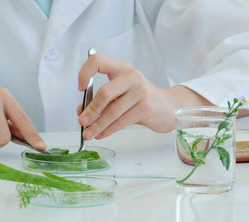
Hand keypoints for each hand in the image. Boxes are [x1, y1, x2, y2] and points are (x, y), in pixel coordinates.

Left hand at [77, 54, 211, 139]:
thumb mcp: (119, 95)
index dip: (85, 73)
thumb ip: (100, 101)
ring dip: (98, 125)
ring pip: (113, 111)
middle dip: (91, 110)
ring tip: (89, 133)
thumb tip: (81, 112)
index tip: (81, 88)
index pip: (97, 61)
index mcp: (121, 68)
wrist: (167, 107)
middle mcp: (131, 76)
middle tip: (82, 121)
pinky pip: (122, 121)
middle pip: (104, 93)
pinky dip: (109, 130)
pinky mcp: (146, 107)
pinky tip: (102, 134)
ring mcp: (141, 90)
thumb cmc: (139, 99)